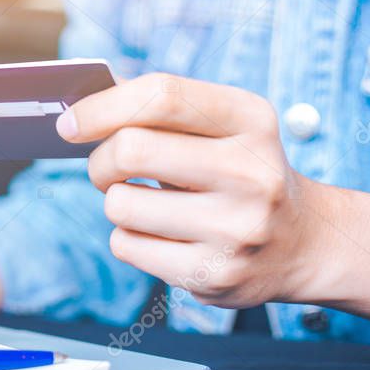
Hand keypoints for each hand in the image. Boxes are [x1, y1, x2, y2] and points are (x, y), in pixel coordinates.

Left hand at [56, 73, 324, 307]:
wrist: (301, 243)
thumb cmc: (233, 170)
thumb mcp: (219, 127)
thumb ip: (158, 109)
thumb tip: (79, 110)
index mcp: (251, 119)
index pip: (163, 96)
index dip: (102, 106)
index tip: (68, 123)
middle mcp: (252, 172)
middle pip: (130, 150)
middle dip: (101, 160)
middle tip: (108, 168)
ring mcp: (236, 229)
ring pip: (119, 204)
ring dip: (116, 202)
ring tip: (144, 203)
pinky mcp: (214, 274)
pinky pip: (125, 246)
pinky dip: (128, 238)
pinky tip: (160, 235)